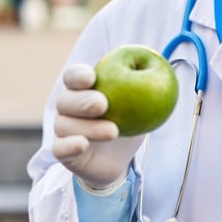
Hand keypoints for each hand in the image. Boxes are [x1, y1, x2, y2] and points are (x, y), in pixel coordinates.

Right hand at [52, 63, 145, 189]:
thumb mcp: (142, 103)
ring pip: (65, 125)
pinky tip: (83, 144)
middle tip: (102, 104)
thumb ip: (146, 84)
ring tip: (113, 131)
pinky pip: (59, 148)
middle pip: (66, 100)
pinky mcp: (63, 151)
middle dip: (82, 100)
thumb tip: (161, 63)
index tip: (91, 77)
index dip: (78, 75)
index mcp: (83, 89)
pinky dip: (70, 145)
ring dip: (89, 127)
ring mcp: (63, 129)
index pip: (73, 76)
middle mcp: (68, 107)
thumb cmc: (129, 123)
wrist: (119, 158)